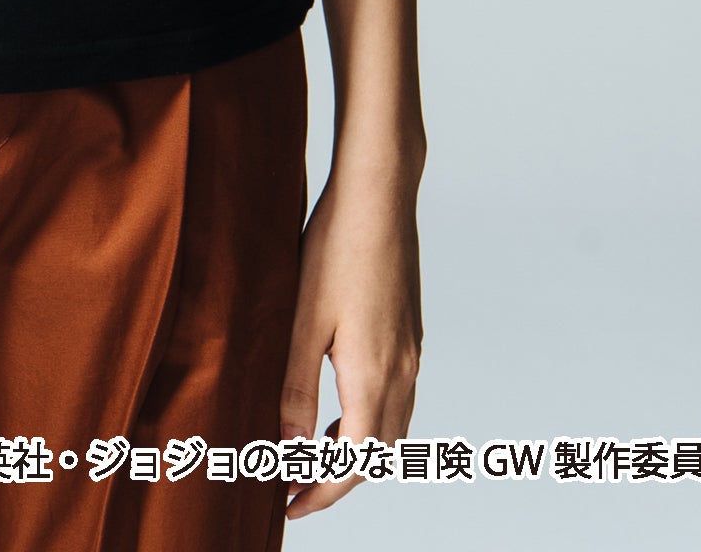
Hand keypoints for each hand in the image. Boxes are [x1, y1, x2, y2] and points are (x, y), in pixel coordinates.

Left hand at [277, 168, 421, 517]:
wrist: (379, 193)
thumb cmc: (336, 248)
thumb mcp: (301, 319)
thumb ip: (295, 388)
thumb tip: (288, 447)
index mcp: (374, 374)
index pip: (353, 462)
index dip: (322, 492)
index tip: (289, 507)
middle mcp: (402, 370)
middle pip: (379, 454)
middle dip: (340, 479)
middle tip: (296, 487)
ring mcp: (412, 350)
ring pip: (392, 426)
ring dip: (357, 450)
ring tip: (312, 450)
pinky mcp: (411, 330)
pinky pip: (398, 396)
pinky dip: (370, 417)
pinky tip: (341, 400)